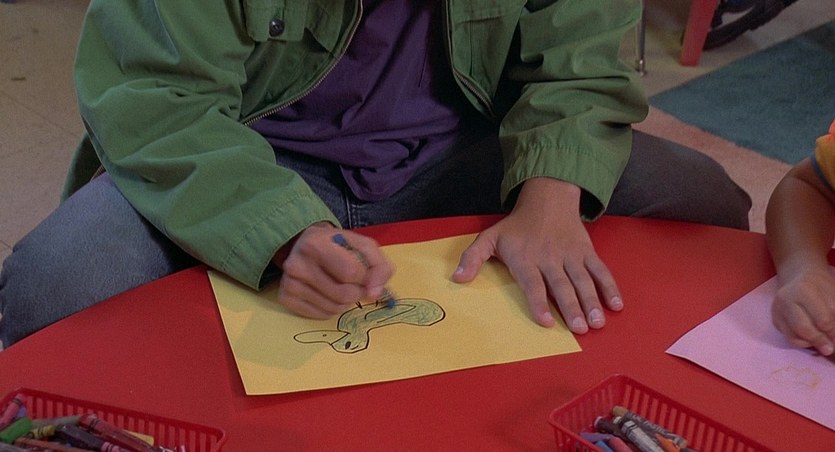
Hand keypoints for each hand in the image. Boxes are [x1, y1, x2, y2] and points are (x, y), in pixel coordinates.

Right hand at [274, 223, 393, 318]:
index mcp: (316, 244)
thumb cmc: (338, 246)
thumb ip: (380, 267)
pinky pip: (320, 315)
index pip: (351, 272)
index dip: (365, 278)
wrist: (306, 244)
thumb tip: (374, 294)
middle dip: (357, 292)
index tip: (364, 274)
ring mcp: (289, 282)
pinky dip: (331, 309)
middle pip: (342, 294)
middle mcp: (297, 263)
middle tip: (355, 284)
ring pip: (332, 308)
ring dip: (345, 303)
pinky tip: (328, 294)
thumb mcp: (363, 246)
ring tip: (341, 287)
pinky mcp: (285, 298)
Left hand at [452, 178, 622, 333]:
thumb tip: (456, 279)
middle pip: (562, 285)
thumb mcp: (489, 237)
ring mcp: (571, 255)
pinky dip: (609, 286)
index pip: (533, 283)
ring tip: (597, 322)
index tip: (546, 322)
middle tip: (579, 328)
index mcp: (526, 258)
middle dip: (571, 307)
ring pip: (583, 280)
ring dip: (591, 302)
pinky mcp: (586, 251)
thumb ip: (473, 258)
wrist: (547, 199)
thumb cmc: (516, 226)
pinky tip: (616, 305)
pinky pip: (600, 270)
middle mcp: (550, 257)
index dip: (540, 302)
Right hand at [772, 266, 834, 355]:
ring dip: (811, 344)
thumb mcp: (833, 297)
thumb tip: (833, 340)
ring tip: (821, 343)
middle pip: (804, 329)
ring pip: (794, 337)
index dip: (833, 333)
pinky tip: (811, 338)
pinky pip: (789, 337)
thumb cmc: (821, 286)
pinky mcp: (774, 319)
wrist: (800, 276)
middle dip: (820, 342)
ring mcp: (777, 310)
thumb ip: (833, 318)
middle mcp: (785, 300)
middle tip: (830, 349)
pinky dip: (802, 341)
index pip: (822, 320)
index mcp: (804, 290)